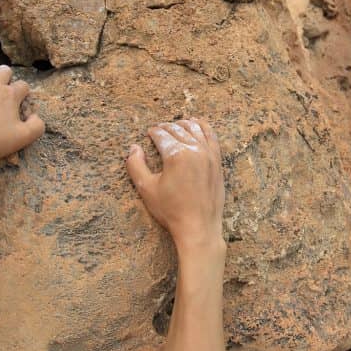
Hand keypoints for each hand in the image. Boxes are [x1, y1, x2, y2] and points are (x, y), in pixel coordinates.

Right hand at [126, 119, 224, 252]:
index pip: (162, 135)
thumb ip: (135, 165)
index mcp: (176, 155)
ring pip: (195, 129)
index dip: (153, 132)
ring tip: (176, 123)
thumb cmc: (171, 210)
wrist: (198, 227)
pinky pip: (212, 136)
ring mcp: (209, 155)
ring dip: (184, 124)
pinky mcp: (217, 161)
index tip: (149, 133)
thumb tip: (133, 147)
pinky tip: (198, 124)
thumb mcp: (146, 189)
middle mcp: (194, 150)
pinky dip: (203, 127)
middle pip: (178, 130)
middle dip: (166, 127)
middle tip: (159, 129)